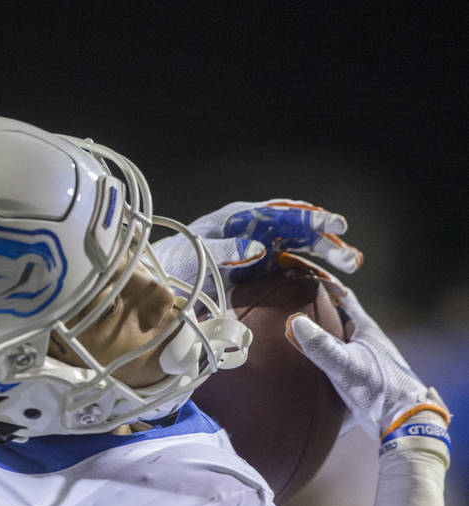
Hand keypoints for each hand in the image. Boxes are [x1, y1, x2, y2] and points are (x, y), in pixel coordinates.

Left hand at [155, 200, 362, 284]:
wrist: (157, 281)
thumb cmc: (173, 260)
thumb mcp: (195, 253)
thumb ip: (225, 250)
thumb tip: (259, 250)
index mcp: (238, 218)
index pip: (280, 214)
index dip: (308, 218)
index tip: (332, 225)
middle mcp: (253, 232)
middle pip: (296, 232)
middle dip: (325, 240)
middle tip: (350, 256)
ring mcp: (256, 253)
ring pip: (298, 251)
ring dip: (324, 258)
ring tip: (350, 267)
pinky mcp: (255, 274)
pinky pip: (287, 273)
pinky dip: (308, 278)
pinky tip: (329, 289)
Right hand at [283, 273, 447, 437]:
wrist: (400, 420)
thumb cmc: (378, 389)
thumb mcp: (345, 365)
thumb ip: (320, 346)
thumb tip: (294, 322)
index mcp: (365, 329)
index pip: (343, 296)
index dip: (324, 283)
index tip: (303, 275)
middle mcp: (366, 340)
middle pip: (339, 316)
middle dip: (317, 308)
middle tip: (292, 301)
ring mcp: (364, 358)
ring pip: (337, 337)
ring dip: (319, 333)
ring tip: (294, 330)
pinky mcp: (360, 376)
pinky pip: (335, 357)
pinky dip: (320, 354)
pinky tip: (306, 364)